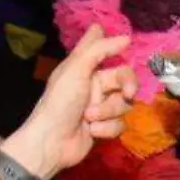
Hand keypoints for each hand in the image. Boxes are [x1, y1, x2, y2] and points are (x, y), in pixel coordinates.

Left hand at [4, 26, 138, 178]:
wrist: (52, 142)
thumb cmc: (61, 102)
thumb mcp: (75, 69)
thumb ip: (99, 49)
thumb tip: (125, 37)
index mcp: (84, 69)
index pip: (106, 52)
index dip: (117, 49)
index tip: (128, 44)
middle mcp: (95, 86)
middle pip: (125, 79)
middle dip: (127, 87)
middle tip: (128, 93)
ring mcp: (101, 107)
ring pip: (124, 103)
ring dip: (109, 111)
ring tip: (90, 118)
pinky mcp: (105, 127)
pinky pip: (120, 124)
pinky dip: (107, 128)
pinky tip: (92, 131)